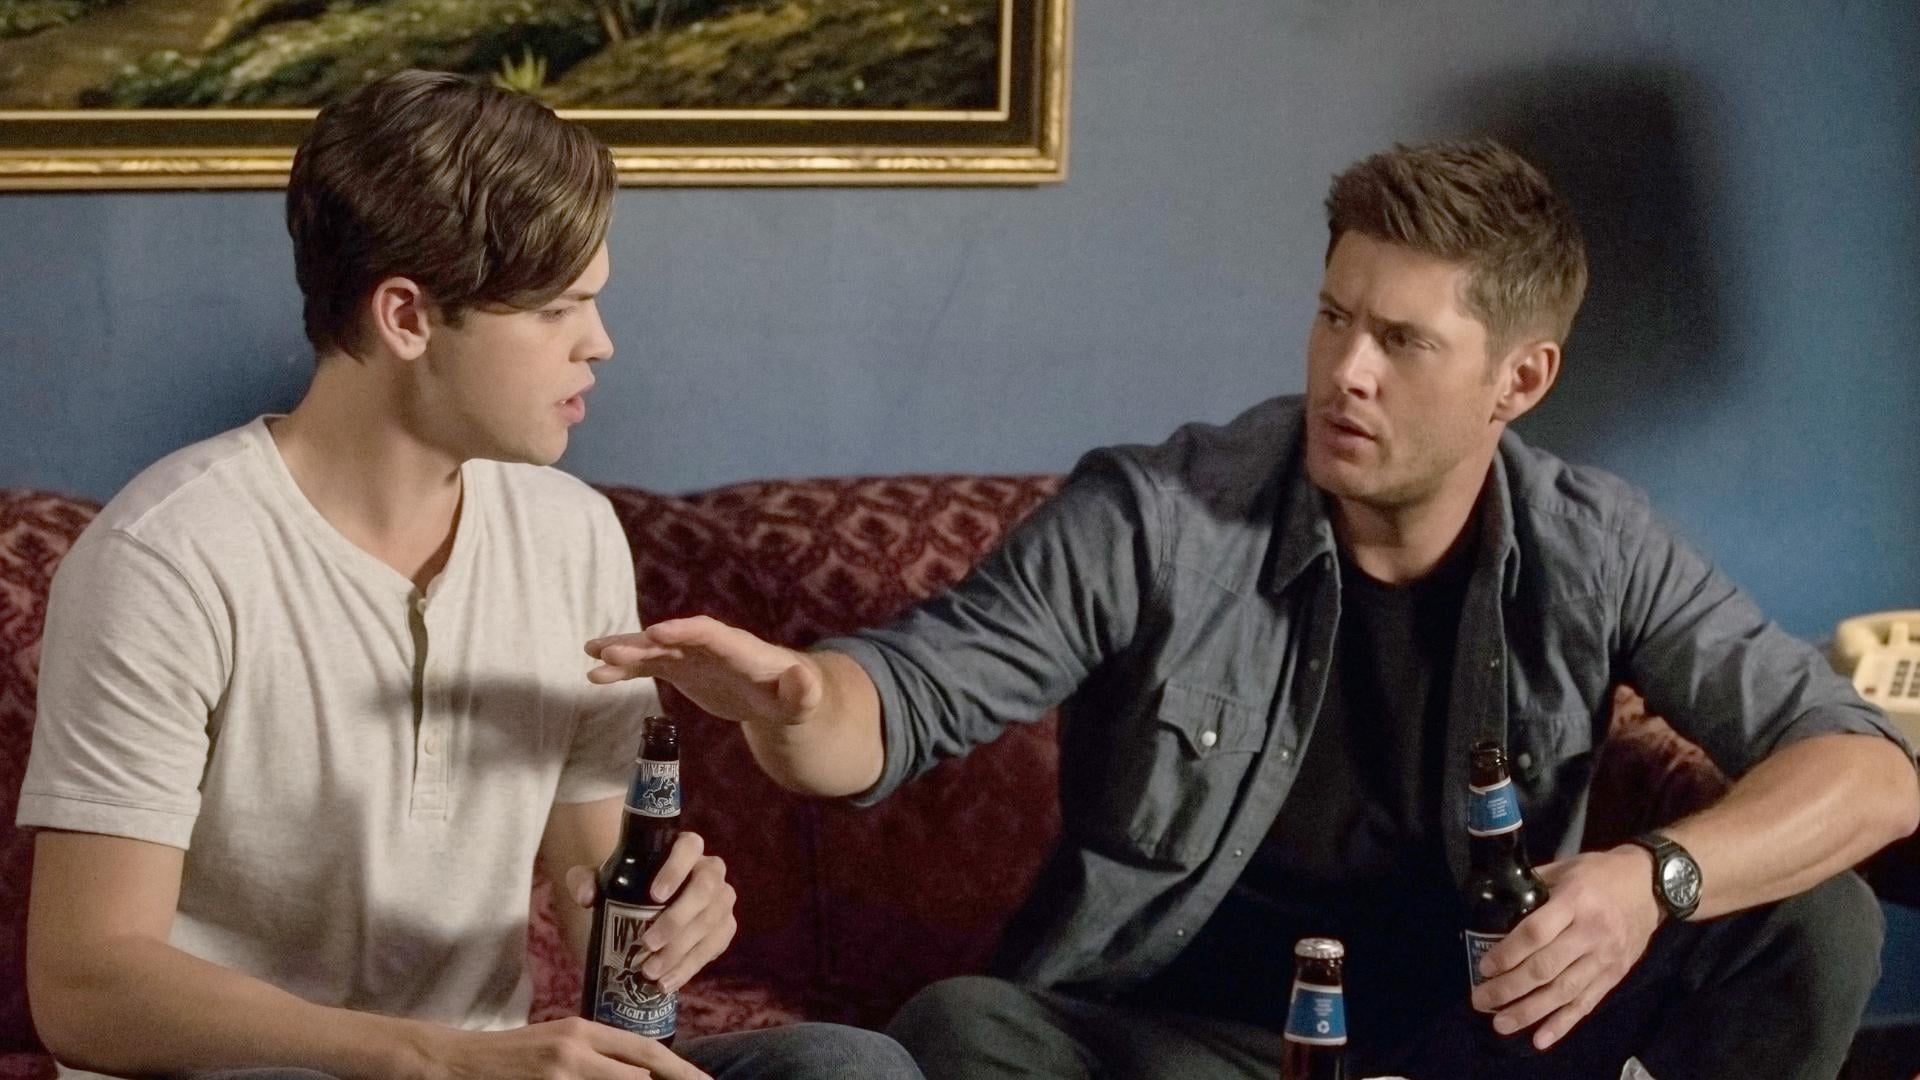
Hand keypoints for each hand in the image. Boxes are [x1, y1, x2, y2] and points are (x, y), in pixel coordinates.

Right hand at [431, 1016, 709, 1079]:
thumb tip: (639, 1072)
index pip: (644, 1050)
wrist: (456, 1061)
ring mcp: (559, 1073)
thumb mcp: (558, 1043)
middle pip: (639, 1073)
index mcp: (582, 1030)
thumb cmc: (511, 1057)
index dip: (679, 1069)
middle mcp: (575, 1048)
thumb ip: (596, 1054)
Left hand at [565, 831, 736, 992]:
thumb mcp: (601, 878)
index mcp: (684, 848)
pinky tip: (667, 982)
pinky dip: (690, 967)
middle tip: (647, 943)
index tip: (654, 895)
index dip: (676, 869)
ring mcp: (722, 900)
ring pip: (712, 922)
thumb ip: (584, 879)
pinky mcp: (725, 928)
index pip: (689, 846)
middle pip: (706, 888)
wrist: (645, 907)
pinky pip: (715, 947)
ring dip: (681, 951)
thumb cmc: (625, 884)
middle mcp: (710, 870)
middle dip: (678, 919)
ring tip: (651, 971)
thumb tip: (586, 896)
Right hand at [585, 616, 820, 726]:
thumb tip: (800, 678)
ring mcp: (691, 655)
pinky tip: (596, 675)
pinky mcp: (680, 669)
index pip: (708, 633)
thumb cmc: (793, 696)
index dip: (682, 631)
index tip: (655, 634)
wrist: (777, 695)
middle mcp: (709, 645)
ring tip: (590, 656)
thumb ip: (802, 690)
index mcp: (738, 648)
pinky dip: (623, 669)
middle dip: (641, 643)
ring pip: (652, 651)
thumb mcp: (803, 698)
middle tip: (608, 649)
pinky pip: (647, 667)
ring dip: (622, 653)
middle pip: (672, 640)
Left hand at [1469, 846, 1663, 1049]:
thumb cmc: (1602, 873)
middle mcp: (1591, 933)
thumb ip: (1534, 884)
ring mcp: (1605, 958)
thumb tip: (1497, 899)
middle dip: (1509, 988)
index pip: (1536, 933)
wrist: (1653, 885)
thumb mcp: (1566, 867)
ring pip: (1564, 992)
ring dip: (1530, 1012)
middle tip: (1480, 1000)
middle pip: (1545, 968)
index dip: (1508, 953)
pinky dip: (1563, 1024)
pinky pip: (1587, 1003)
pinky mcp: (1616, 975)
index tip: (1484, 967)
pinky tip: (1540, 1039)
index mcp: (1574, 902)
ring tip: (1501, 1024)